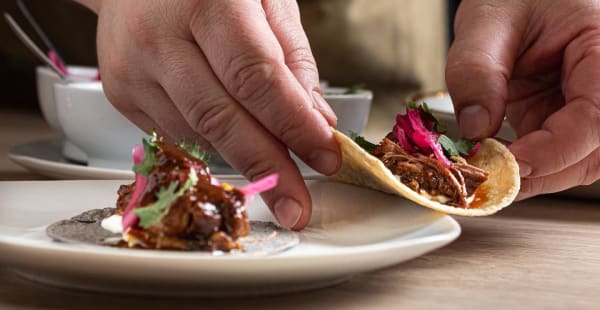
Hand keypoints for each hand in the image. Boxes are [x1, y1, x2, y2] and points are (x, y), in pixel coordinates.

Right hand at [76, 0, 339, 228]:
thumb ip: (292, 57)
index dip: (293, 124)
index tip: (325, 157)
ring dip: (244, 159)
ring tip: (276, 172)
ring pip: (199, 134)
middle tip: (296, 206)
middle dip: (266, 169)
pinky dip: (214, 145)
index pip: (255, 77)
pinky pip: (177, 135)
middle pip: (220, 118)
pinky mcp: (120, 93)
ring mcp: (133, 69)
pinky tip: (235, 141)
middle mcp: (160, 37)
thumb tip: (316, 121)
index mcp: (206, 0)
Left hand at [446, 0, 599, 199]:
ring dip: (536, 175)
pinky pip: (560, 156)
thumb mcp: (486, 22)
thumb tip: (475, 128)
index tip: (506, 163)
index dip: (552, 151)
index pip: (594, 119)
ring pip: (581, 162)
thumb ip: (476, 71)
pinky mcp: (566, 118)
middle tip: (491, 177)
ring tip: (489, 169)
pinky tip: (496, 162)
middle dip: (543, 172)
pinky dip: (529, 167)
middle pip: (595, 152)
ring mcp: (588, 105)